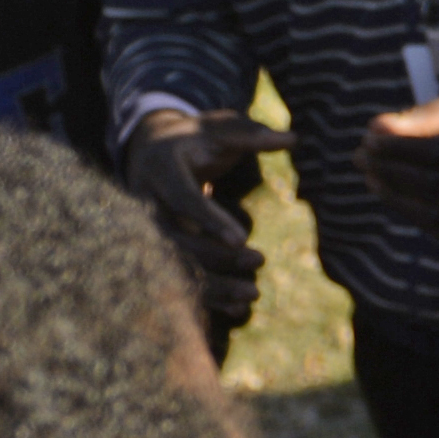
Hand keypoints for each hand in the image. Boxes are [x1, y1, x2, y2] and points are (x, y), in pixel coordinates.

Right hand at [123, 110, 288, 285]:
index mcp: (160, 168)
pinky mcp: (156, 248)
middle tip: (261, 260)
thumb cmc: (197, 139)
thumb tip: (292, 138)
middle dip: (216, 255)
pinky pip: (177, 279)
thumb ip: (252, 134)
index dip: (209, 220)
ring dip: (213, 285)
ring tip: (254, 294)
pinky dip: (207, 296)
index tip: (241, 239)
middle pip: (175, 239)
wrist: (155, 151)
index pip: (182, 198)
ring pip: (174, 266)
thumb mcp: (220, 129)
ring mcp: (148, 229)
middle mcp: (146, 201)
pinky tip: (239, 309)